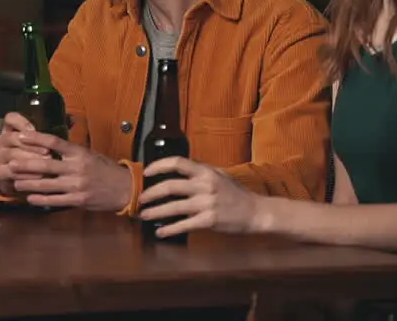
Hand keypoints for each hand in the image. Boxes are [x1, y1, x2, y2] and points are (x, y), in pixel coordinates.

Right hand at [0, 112, 50, 195]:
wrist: (27, 180)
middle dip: (30, 146)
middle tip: (48, 153)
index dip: (21, 122)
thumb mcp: (45, 143)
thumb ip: (50, 133)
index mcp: (11, 129)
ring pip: (9, 155)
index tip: (35, 128)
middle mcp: (1, 141)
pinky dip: (24, 175)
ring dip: (28, 160)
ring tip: (46, 166)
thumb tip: (72, 121)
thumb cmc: (40, 156)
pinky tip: (38, 177)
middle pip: (10, 138)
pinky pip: (8, 172)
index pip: (10, 118)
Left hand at [6, 130, 131, 211]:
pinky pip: (55, 200)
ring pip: (46, 184)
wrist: (124, 188)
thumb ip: (70, 152)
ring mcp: (77, 185)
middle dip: (25, 164)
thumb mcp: (89, 154)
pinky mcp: (78, 200)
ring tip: (15, 183)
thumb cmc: (104, 169)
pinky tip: (30, 198)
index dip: (35, 138)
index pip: (54, 142)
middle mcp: (76, 167)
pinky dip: (41, 200)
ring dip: (28, 184)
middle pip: (45, 164)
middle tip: (10, 163)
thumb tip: (47, 145)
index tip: (20, 136)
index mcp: (79, 152)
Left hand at [138, 157, 263, 236]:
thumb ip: (200, 172)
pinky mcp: (209, 220)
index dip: (158, 166)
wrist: (255, 212)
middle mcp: (204, 185)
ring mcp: (207, 203)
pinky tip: (161, 232)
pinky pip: (184, 225)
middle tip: (140, 199)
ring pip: (174, 207)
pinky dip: (170, 229)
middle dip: (151, 193)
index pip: (177, 163)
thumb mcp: (219, 175)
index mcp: (205, 172)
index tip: (146, 172)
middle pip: (170, 186)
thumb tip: (178, 169)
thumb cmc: (236, 194)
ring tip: (144, 215)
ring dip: (155, 212)